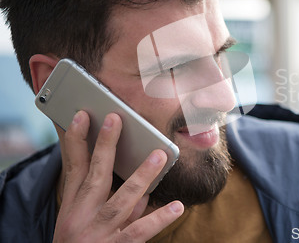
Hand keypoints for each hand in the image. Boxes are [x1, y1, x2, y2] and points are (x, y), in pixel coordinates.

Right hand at [53, 111, 183, 241]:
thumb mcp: (80, 220)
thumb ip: (105, 200)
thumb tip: (136, 180)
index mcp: (72, 207)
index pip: (73, 168)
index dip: (75, 140)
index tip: (81, 116)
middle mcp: (81, 218)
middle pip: (94, 176)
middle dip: (104, 146)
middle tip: (115, 119)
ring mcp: (98, 234)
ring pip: (121, 201)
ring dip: (141, 177)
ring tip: (159, 155)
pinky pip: (139, 232)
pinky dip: (158, 219)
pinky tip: (177, 206)